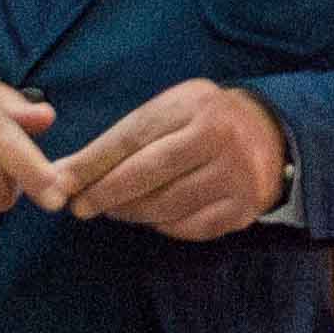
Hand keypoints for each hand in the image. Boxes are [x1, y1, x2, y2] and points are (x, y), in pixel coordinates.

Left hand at [52, 78, 292, 241]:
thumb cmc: (204, 122)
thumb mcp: (170, 112)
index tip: (61, 181)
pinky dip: (162, 225)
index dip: (92, 162)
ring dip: (130, 212)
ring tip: (114, 209)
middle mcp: (218, 138)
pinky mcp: (241, 209)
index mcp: (194, 105)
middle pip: (147, 173)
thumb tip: (63, 171)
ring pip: (165, 205)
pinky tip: (152, 216)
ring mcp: (234, 176)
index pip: (132, 136)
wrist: (272, 136)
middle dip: (105, 193)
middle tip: (80, 207)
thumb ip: (122, 139)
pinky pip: (188, 227)